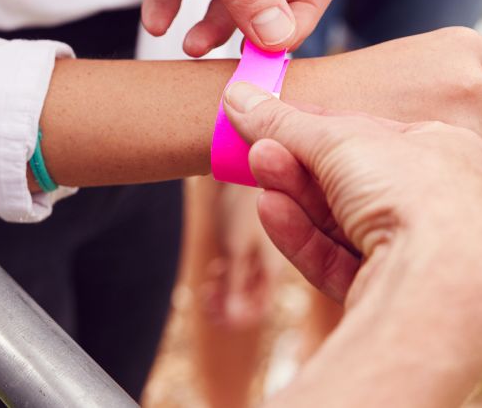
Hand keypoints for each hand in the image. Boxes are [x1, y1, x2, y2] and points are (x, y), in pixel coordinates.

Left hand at [201, 182, 271, 327]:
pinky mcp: (248, 241)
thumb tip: (230, 320)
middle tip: (206, 293)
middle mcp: (272, 262)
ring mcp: (261, 252)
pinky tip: (213, 268)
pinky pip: (239, 270)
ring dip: (225, 290)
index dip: (235, 317)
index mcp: (275, 268)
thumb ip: (235, 284)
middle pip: (251, 299)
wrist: (239, 162)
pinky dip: (225, 274)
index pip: (258, 308)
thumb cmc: (241, 203)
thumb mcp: (235, 248)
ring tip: (208, 284)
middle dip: (227, 303)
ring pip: (244, 285)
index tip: (212, 308)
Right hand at [223, 83, 481, 406]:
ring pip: (341, 222)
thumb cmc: (412, 190)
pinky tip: (270, 210)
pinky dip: (303, 237)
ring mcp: (418, 253)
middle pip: (351, 180)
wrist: (441, 280)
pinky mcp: (393, 294)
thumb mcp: (340, 138)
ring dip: (295, 195)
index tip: (270, 118)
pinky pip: (340, 260)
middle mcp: (440, 203)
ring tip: (258, 168)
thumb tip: (237, 96)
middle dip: (298, 163)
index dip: (315, 125)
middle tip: (256, 147)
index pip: (371, 133)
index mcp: (447, 153)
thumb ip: (284, 121)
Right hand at [283, 26, 481, 170]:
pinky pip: (481, 175)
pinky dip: (459, 180)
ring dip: (481, 163)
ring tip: (433, 160)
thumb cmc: (350, 96)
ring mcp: (460, 109)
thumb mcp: (414, 68)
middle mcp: (468, 71)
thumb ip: (464, 79)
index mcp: (463, 44)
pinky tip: (423, 174)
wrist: (295, 109)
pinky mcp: (446, 147)